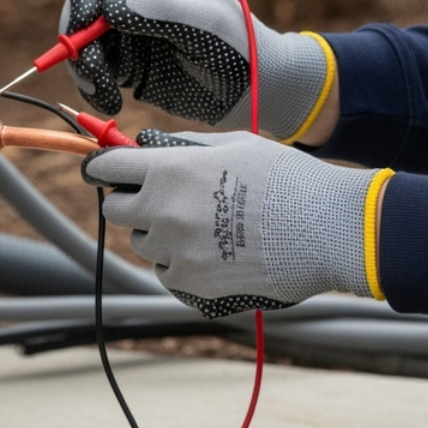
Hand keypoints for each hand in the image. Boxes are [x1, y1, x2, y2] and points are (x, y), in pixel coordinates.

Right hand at [60, 0, 333, 140]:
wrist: (258, 89)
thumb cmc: (241, 46)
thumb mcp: (207, 24)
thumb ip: (163, 12)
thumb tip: (112, 6)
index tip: (81, 28)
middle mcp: (139, 2)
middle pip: (85, 9)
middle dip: (77, 39)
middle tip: (86, 69)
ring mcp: (133, 36)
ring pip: (87, 45)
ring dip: (84, 69)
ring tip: (102, 96)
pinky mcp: (133, 68)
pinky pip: (98, 73)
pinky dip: (95, 88)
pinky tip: (110, 104)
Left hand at [81, 130, 392, 317]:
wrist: (324, 229)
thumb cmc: (286, 179)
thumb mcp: (235, 144)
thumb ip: (187, 146)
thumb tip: (152, 147)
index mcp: (171, 170)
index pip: (108, 167)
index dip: (103, 165)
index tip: (103, 169)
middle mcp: (164, 211)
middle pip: (115, 210)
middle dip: (130, 201)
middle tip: (161, 196)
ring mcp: (175, 251)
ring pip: (143, 242)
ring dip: (159, 232)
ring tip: (203, 224)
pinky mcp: (191, 283)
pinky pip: (165, 271)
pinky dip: (179, 261)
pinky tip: (212, 249)